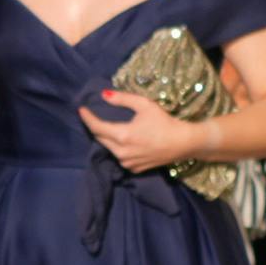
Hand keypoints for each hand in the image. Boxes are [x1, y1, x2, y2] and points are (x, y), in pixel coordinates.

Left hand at [80, 88, 195, 172]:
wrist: (184, 143)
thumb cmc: (165, 122)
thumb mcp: (145, 105)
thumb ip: (123, 99)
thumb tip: (103, 95)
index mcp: (122, 136)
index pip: (95, 127)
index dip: (87, 118)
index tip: (81, 109)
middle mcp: (121, 152)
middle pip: (100, 138)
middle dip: (96, 127)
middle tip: (95, 117)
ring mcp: (127, 163)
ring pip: (109, 148)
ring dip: (107, 138)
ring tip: (110, 128)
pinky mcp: (133, 169)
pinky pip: (120, 157)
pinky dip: (118, 148)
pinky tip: (125, 141)